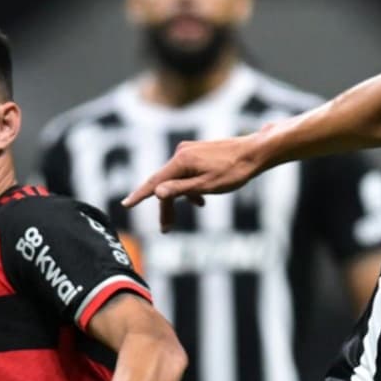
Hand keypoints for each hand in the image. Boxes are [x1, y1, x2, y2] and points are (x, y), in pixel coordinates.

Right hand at [121, 133, 264, 230]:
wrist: (255, 152)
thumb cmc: (234, 171)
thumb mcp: (207, 186)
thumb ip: (180, 189)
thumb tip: (157, 192)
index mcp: (181, 161)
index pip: (155, 182)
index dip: (139, 195)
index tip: (126, 205)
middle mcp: (182, 153)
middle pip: (165, 183)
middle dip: (166, 206)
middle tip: (166, 229)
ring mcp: (190, 151)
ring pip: (176, 179)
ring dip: (179, 198)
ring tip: (189, 213)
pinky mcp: (197, 153)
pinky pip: (186, 173)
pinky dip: (189, 187)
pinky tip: (200, 200)